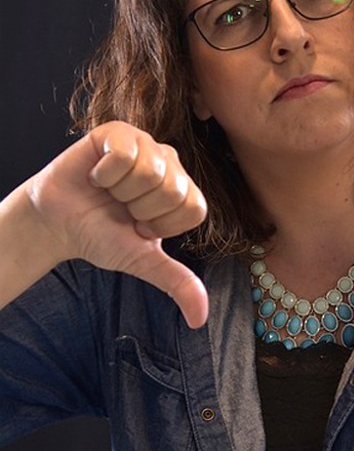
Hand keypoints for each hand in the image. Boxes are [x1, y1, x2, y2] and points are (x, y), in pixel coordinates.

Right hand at [19, 121, 208, 327]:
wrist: (56, 222)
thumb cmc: (100, 237)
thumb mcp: (141, 262)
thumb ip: (176, 282)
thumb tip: (199, 319)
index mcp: (184, 193)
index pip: (193, 210)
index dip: (161, 225)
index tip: (139, 226)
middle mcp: (172, 165)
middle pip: (173, 190)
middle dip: (139, 209)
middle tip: (121, 208)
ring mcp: (147, 144)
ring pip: (151, 171)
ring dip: (120, 191)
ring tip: (109, 192)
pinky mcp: (119, 131)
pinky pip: (125, 153)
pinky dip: (105, 172)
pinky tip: (98, 175)